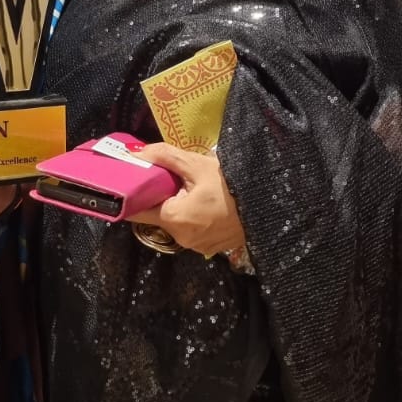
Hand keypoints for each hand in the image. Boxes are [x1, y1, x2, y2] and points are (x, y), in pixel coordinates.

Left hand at [131, 143, 246, 257]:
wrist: (268, 204)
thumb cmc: (230, 183)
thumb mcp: (196, 164)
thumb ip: (163, 157)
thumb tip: (134, 153)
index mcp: (173, 219)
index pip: (138, 210)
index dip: (134, 194)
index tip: (134, 180)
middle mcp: (181, 238)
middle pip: (158, 216)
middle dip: (160, 198)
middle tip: (170, 178)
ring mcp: (197, 246)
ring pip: (176, 224)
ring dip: (178, 208)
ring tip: (191, 188)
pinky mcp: (211, 248)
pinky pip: (192, 231)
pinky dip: (192, 218)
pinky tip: (205, 203)